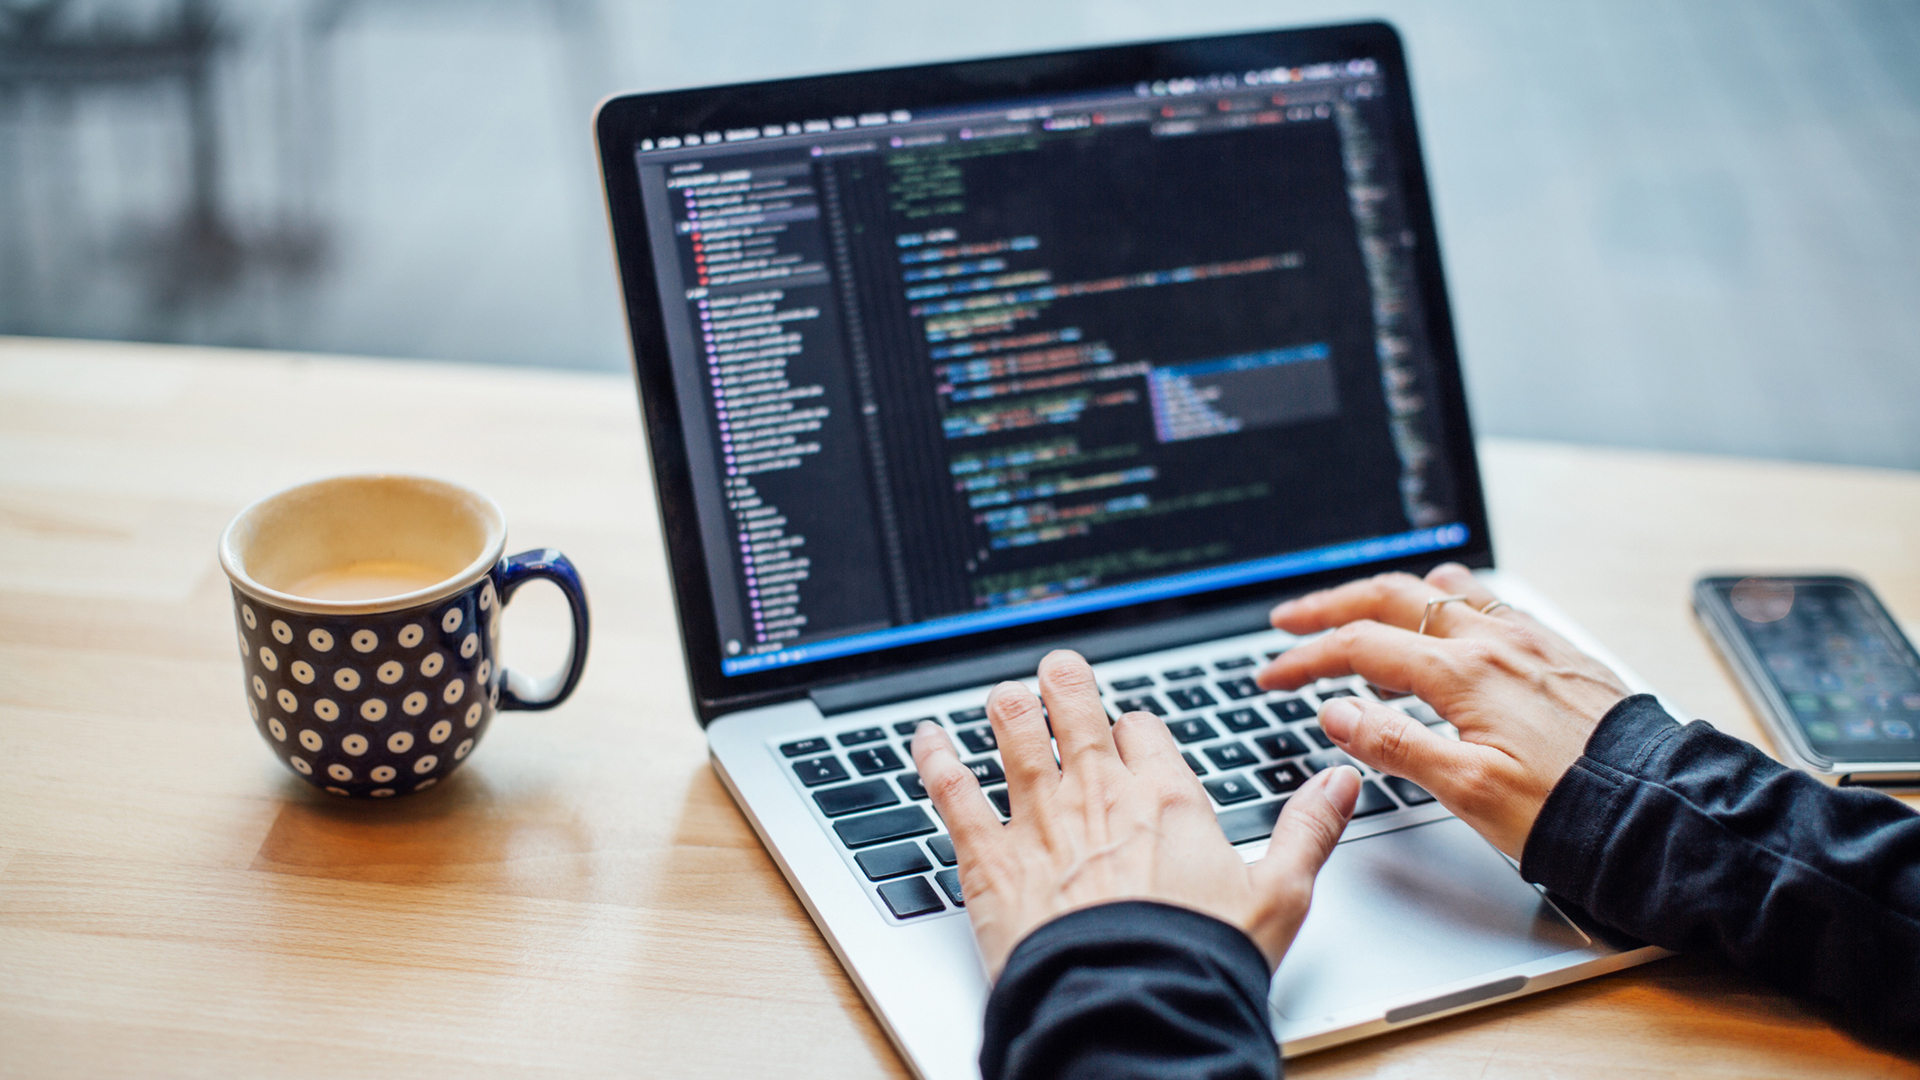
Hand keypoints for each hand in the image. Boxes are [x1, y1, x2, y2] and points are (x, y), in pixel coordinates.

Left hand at [910, 649, 1359, 979]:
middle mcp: (1098, 793)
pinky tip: (924, 738)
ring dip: (1004, 707)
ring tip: (998, 694)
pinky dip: (934, 759)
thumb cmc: (1203, 958)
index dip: (1134, 728)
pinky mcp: (989, 857)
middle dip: (1062, 683)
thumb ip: (1309, 829)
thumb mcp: (1280, 893)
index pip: (1143, 729)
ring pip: (1011, 734)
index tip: (1129, 734)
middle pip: (1072, 708)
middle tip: (1055, 671)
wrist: (1135, 1004)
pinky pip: (951, 792)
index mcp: (1165, 796)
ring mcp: (1039, 820)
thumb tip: (1342, 781)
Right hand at [1256, 563, 1629, 857]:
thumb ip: (1394, 744)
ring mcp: (1529, 641)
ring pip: (1443, 590)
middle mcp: (1496, 642)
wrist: (1663, 811)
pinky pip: (1486, 605)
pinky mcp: (1557, 653)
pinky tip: (1442, 628)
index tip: (1270, 674)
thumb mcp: (1469, 791)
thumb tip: (1335, 711)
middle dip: (1330, 606)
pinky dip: (1442, 605)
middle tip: (1288, 620)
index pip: (1360, 648)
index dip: (1305, 659)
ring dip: (1390, 595)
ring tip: (1360, 612)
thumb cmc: (1572, 810)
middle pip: (1392, 598)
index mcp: (1465, 673)